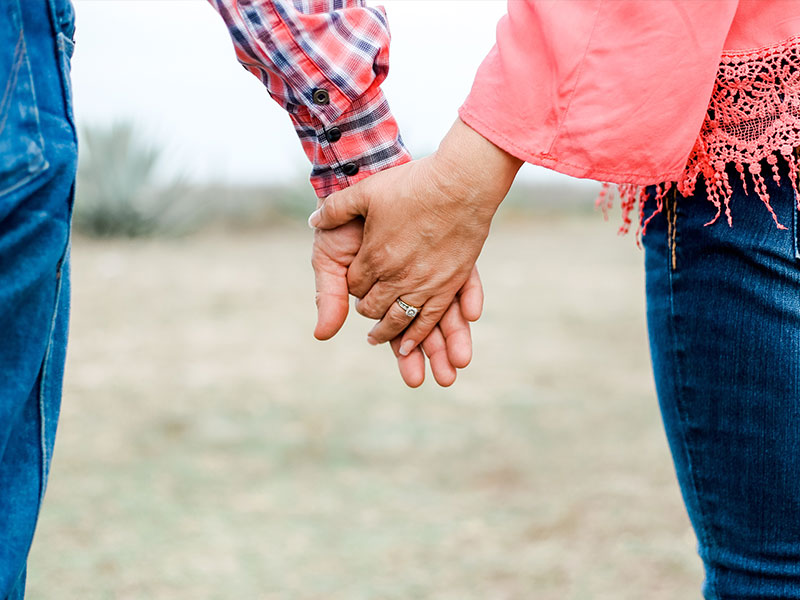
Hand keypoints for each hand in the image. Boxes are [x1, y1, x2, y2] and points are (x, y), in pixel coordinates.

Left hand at [309, 118, 522, 355]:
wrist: (461, 183)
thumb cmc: (412, 184)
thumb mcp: (366, 191)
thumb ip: (336, 208)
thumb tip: (313, 221)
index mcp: (374, 256)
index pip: (354, 286)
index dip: (353, 286)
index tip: (356, 283)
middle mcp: (398, 276)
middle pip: (374, 308)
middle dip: (368, 313)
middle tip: (366, 317)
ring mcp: (426, 283)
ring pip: (400, 320)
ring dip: (388, 334)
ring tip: (381, 342)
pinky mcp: (450, 284)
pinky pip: (430, 318)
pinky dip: (418, 335)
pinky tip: (409, 344)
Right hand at [311, 217, 482, 386]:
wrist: (366, 179)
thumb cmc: (344, 223)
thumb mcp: (329, 258)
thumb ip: (329, 295)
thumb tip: (322, 334)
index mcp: (383, 294)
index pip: (396, 330)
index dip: (404, 353)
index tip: (417, 378)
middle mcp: (410, 285)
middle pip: (425, 327)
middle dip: (434, 354)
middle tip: (444, 380)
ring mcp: (433, 269)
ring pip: (448, 310)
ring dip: (454, 337)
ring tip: (461, 364)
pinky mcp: (451, 250)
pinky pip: (465, 278)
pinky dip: (469, 295)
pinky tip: (472, 313)